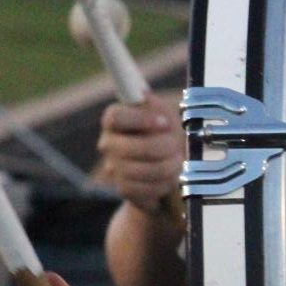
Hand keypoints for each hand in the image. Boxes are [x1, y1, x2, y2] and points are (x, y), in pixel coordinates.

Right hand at [97, 92, 182, 211]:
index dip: (141, 119)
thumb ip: (154, 105)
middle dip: (163, 147)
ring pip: (141, 171)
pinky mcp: (123, 188)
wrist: (167, 163)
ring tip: (177, 161)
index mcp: (115, 120)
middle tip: (176, 145)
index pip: (115, 117)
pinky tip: (170, 176)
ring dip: (167, 167)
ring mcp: (113, 168)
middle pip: (132, 148)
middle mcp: (108, 143)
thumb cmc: (164, 132)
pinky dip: (164, 183)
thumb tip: (142, 96)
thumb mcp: (163, 112)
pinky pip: (145, 189)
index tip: (164, 122)